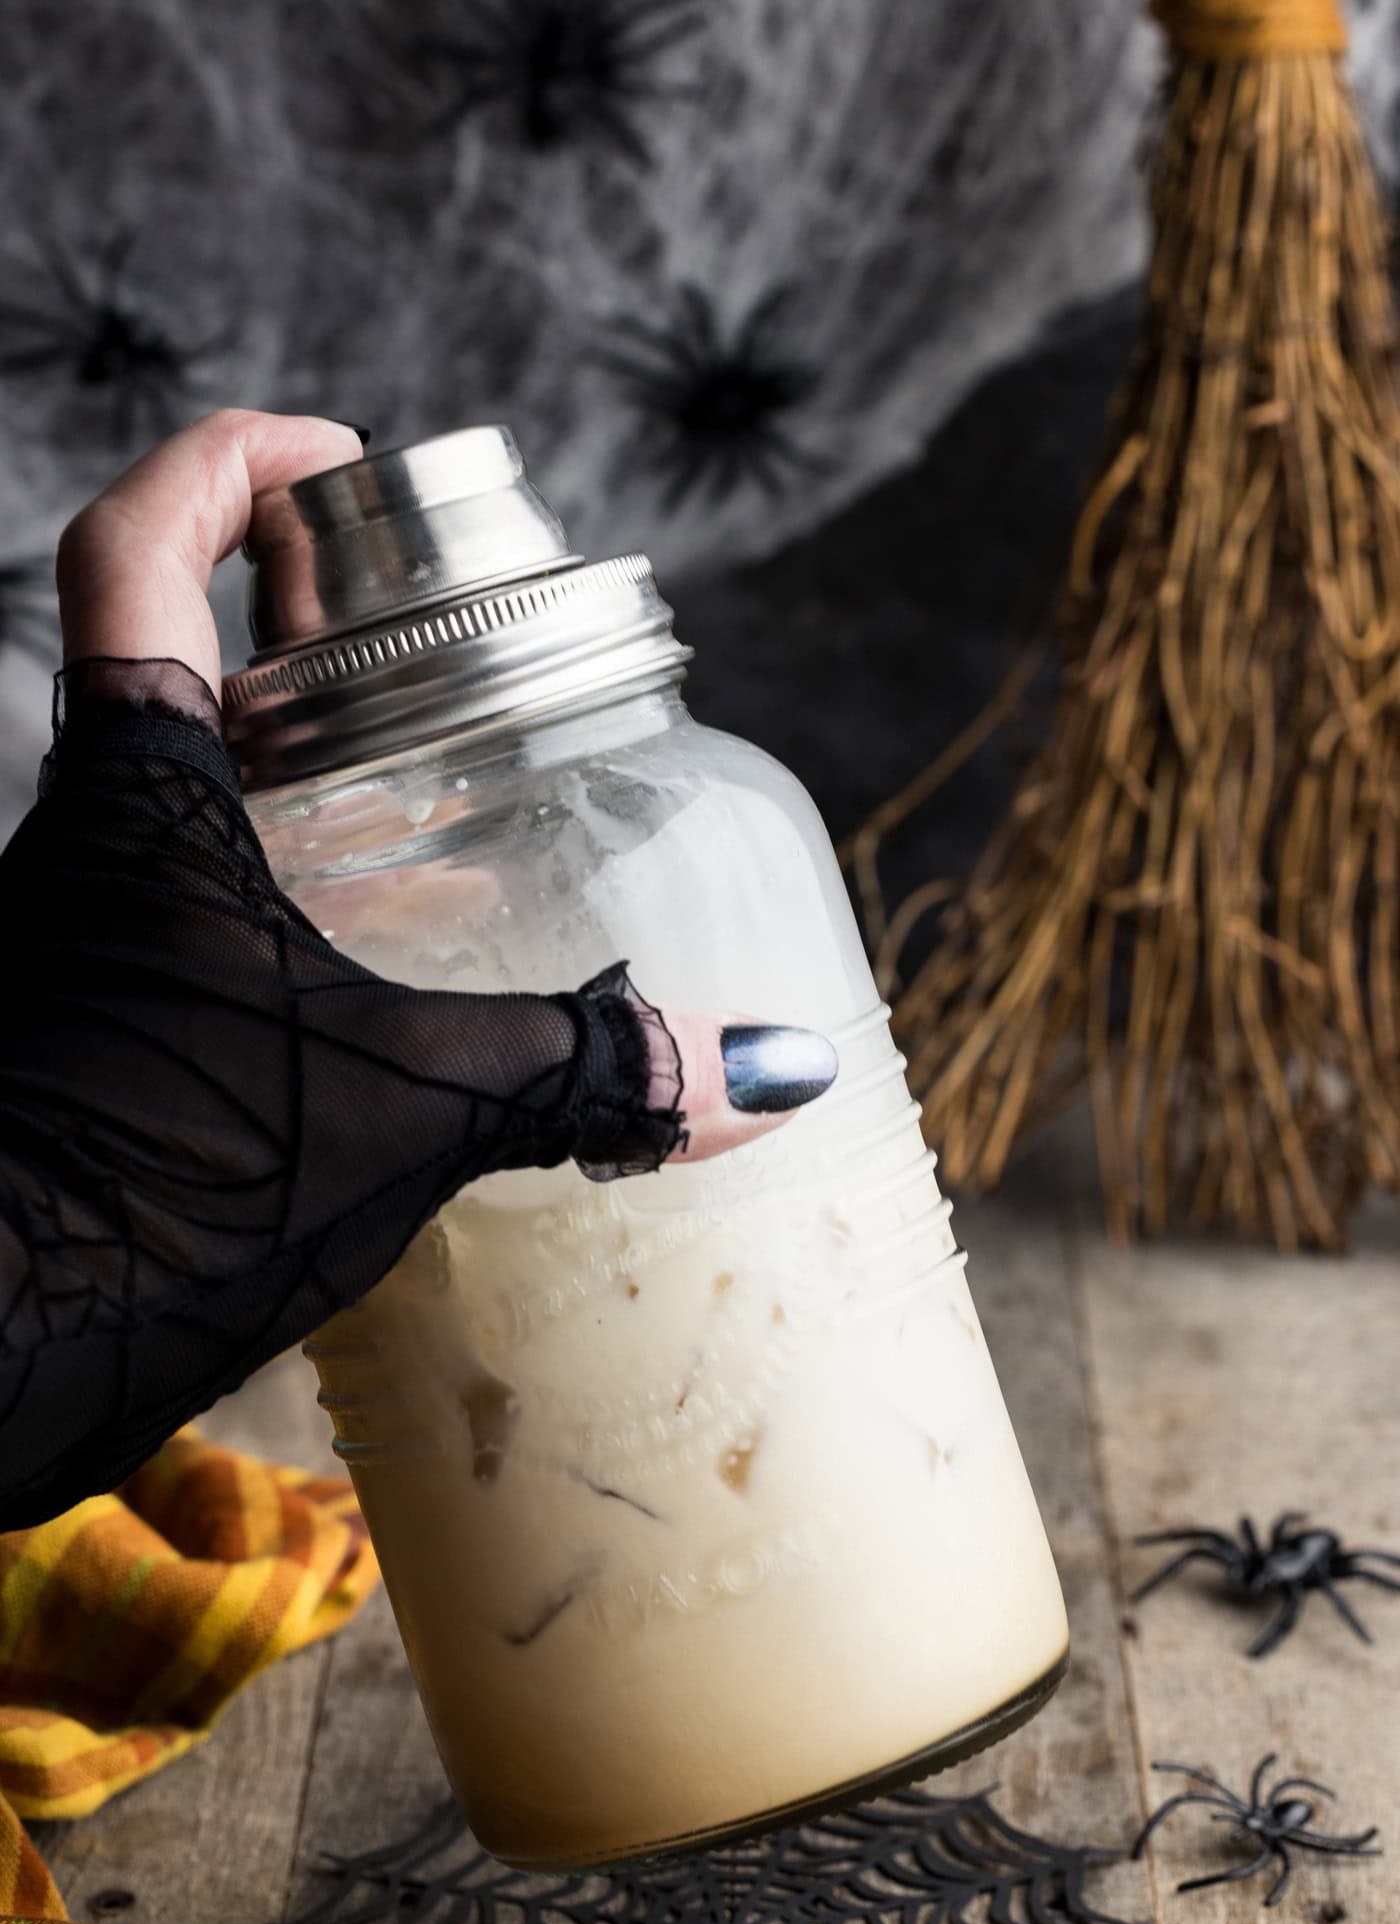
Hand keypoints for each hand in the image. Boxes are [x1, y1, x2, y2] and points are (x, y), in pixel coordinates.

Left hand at [51, 409, 837, 1162]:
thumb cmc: (163, 1183)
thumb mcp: (403, 1105)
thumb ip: (583, 1072)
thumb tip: (768, 1070)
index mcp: (140, 794)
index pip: (135, 545)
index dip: (227, 462)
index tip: (334, 458)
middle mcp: (82, 847)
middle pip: (171, 665)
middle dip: (298, 640)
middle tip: (429, 653)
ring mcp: (72, 945)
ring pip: (179, 806)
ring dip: (297, 789)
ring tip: (441, 823)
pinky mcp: (86, 1039)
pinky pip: (182, 921)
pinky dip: (283, 914)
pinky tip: (383, 985)